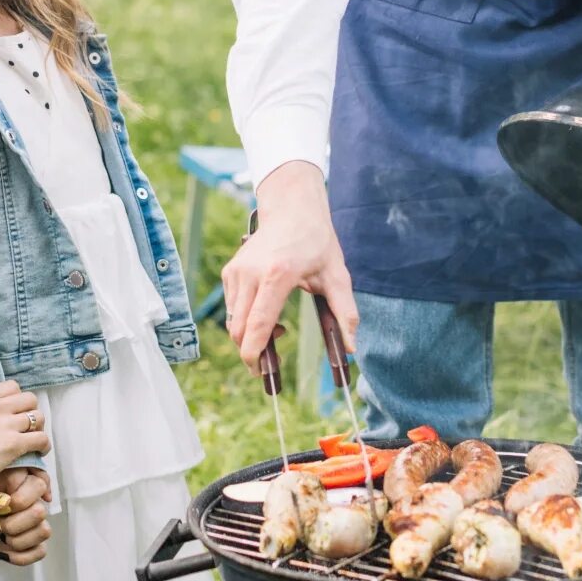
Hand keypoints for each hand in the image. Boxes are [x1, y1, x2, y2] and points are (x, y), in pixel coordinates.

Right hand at [0, 381, 48, 492]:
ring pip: (39, 417)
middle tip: (26, 428)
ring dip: (39, 429)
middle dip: (31, 413)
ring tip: (33, 441)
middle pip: (30, 399)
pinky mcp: (13, 443)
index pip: (13, 387)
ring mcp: (5, 423)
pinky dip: (43, 446)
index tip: (15, 414)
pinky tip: (38, 453)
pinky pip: (41, 438)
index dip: (18, 401)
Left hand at [0, 470, 50, 564]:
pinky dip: (21, 556)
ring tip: (1, 538)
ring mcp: (33, 522)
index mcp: (18, 484)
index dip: (18, 500)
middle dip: (15, 524)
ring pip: (44, 531)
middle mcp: (30, 501)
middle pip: (41, 512)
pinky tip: (4, 553)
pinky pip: (41, 551)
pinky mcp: (32, 542)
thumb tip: (5, 500)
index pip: (37, 485)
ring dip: (19, 540)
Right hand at [221, 161, 359, 366]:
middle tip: (272, 363)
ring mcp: (237, 271)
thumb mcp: (337, 275)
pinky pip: (231, 307)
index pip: (258, 324)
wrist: (293, 209)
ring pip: (233, 320)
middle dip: (251, 352)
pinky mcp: (230, 271)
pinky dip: (245, 320)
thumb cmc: (317, 242)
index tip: (260, 372)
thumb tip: (351, 347)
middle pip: (239, 329)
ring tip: (278, 332)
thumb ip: (346, 313)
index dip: (254, 353)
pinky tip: (266, 314)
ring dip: (250, 336)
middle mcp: (251, 273)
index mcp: (277, 275)